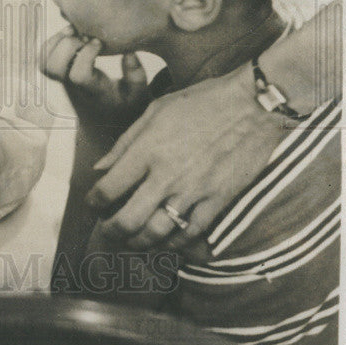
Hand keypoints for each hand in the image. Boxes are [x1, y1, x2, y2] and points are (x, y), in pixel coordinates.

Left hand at [41, 27, 149, 129]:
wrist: (102, 120)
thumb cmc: (123, 102)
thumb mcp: (138, 92)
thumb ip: (135, 74)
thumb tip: (128, 52)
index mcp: (93, 92)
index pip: (78, 76)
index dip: (86, 55)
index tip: (99, 43)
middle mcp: (73, 87)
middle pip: (53, 67)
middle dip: (68, 45)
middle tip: (85, 35)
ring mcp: (61, 80)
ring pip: (43, 62)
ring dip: (56, 41)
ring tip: (75, 31)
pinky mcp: (56, 73)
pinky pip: (42, 57)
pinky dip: (52, 41)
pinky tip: (70, 35)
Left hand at [85, 64, 285, 248]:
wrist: (253, 106)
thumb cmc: (202, 101)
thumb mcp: (156, 110)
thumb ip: (126, 141)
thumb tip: (101, 167)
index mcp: (148, 149)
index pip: (109, 187)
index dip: (94, 201)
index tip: (92, 204)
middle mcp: (167, 175)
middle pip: (128, 219)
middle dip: (111, 231)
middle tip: (106, 231)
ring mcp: (194, 191)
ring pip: (157, 232)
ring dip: (138, 242)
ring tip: (130, 241)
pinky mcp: (219, 200)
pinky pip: (191, 233)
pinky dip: (174, 243)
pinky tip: (165, 242)